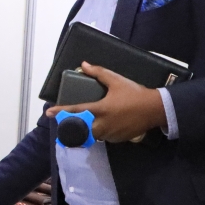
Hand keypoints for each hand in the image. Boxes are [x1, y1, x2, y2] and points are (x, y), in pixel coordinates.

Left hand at [44, 62, 166, 142]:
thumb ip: (99, 73)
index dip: (62, 112)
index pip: (77, 111)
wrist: (155, 109)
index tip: (49, 113)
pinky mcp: (118, 139)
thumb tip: (84, 64)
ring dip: (88, 130)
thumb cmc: (135, 93)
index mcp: (101, 109)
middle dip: (74, 126)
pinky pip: (104, 138)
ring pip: (92, 135)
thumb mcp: (117, 81)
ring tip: (88, 121)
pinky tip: (103, 125)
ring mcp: (110, 134)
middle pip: (81, 130)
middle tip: (70, 121)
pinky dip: (100, 132)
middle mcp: (103, 124)